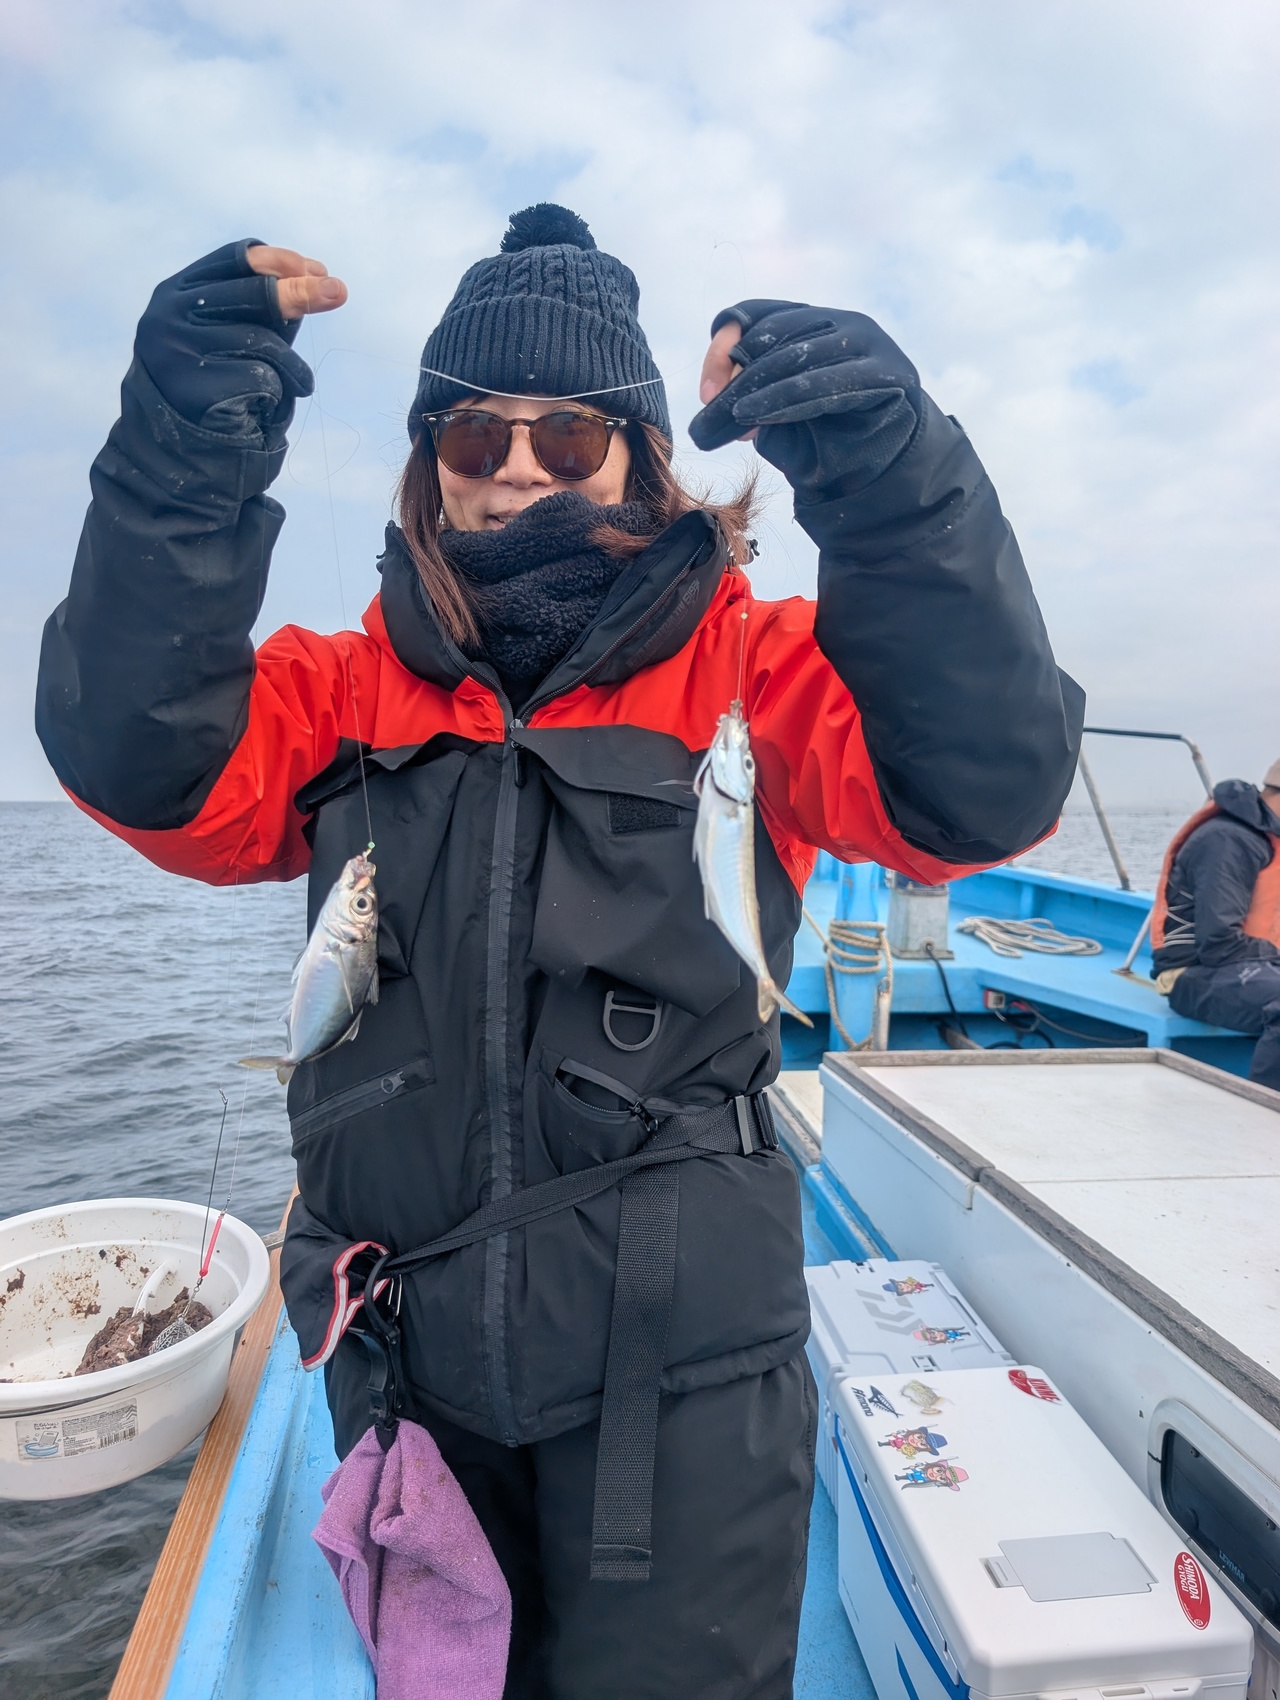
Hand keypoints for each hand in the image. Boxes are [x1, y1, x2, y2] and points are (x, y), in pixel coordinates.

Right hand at [135, 239, 340, 436]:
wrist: (184, 450)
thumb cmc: (219, 384)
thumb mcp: (236, 333)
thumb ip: (266, 308)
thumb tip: (321, 277)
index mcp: (176, 293)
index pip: (233, 259)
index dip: (280, 261)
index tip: (318, 270)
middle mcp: (169, 315)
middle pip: (252, 291)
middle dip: (302, 292)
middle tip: (338, 292)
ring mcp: (177, 350)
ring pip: (261, 339)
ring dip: (292, 365)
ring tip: (298, 383)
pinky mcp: (194, 387)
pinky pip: (261, 378)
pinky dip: (278, 392)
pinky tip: (268, 408)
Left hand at [688, 299, 919, 454]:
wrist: (889, 470)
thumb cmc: (831, 438)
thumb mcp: (779, 413)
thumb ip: (752, 393)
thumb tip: (712, 392)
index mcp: (814, 321)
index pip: (758, 314)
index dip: (723, 346)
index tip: (705, 393)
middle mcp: (841, 321)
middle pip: (772, 336)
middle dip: (732, 382)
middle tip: (703, 427)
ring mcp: (868, 342)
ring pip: (795, 357)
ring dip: (751, 393)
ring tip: (724, 425)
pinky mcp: (887, 371)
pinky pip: (825, 382)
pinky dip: (784, 399)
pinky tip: (754, 417)